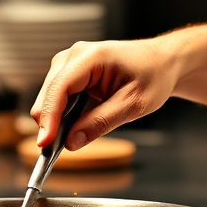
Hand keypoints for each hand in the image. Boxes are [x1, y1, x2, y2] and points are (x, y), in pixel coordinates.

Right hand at [30, 36, 179, 150]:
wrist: (162, 62)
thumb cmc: (153, 75)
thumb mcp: (133, 104)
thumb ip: (101, 122)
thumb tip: (71, 142)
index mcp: (92, 56)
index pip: (60, 88)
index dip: (49, 117)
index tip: (44, 143)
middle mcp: (76, 54)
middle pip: (49, 93)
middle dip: (50, 122)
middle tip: (55, 152)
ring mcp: (71, 62)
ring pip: (49, 97)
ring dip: (55, 119)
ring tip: (68, 139)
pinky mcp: (71, 72)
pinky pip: (57, 96)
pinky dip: (61, 114)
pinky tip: (71, 127)